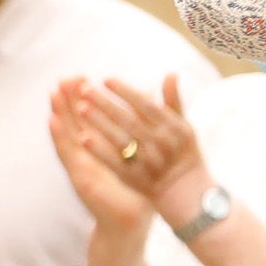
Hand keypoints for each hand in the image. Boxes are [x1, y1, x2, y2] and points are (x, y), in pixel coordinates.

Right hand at [48, 79, 157, 230]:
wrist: (132, 220)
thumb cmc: (138, 188)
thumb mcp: (140, 154)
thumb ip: (141, 126)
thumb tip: (150, 96)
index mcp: (100, 147)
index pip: (88, 117)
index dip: (83, 97)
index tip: (81, 76)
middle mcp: (87, 154)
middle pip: (74, 121)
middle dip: (68, 99)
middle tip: (64, 77)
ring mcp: (80, 164)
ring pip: (66, 133)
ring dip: (58, 113)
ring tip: (52, 92)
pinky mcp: (78, 176)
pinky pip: (66, 153)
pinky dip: (58, 136)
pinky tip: (51, 119)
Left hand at [75, 75, 216, 225]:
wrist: (185, 192)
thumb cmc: (183, 152)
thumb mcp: (184, 126)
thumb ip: (173, 101)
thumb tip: (170, 73)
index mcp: (174, 128)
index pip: (146, 106)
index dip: (126, 92)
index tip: (106, 79)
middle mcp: (162, 145)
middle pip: (130, 121)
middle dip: (106, 104)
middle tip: (84, 88)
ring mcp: (148, 163)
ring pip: (120, 140)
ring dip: (100, 124)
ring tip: (80, 108)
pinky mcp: (135, 178)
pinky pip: (114, 163)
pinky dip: (99, 150)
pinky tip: (82, 138)